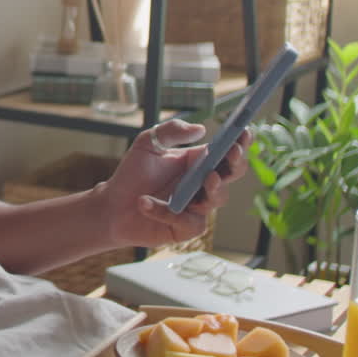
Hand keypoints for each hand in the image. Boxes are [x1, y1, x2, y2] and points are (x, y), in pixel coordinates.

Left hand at [97, 119, 251, 247]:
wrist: (113, 205)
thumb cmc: (132, 175)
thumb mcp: (147, 144)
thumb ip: (171, 131)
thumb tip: (201, 129)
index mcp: (197, 162)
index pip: (226, 151)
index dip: (240, 142)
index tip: (244, 132)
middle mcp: (202, 183)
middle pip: (232, 174)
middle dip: (236, 163)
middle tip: (231, 153)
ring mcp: (198, 206)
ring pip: (219, 198)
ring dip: (214, 188)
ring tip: (207, 177)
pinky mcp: (187, 227)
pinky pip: (190, 221)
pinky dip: (166, 211)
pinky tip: (145, 203)